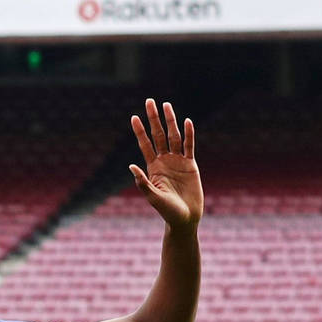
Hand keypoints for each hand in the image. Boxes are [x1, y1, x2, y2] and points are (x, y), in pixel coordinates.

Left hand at [128, 98, 201, 229]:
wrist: (185, 219)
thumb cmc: (167, 211)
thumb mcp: (153, 197)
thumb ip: (142, 182)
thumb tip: (130, 166)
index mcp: (153, 168)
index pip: (145, 145)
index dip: (140, 131)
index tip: (134, 117)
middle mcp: (164, 161)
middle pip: (158, 135)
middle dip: (154, 119)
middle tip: (150, 101)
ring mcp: (178, 162)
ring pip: (174, 137)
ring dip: (170, 121)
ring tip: (167, 105)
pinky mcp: (191, 165)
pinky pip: (189, 146)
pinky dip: (188, 134)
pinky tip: (186, 122)